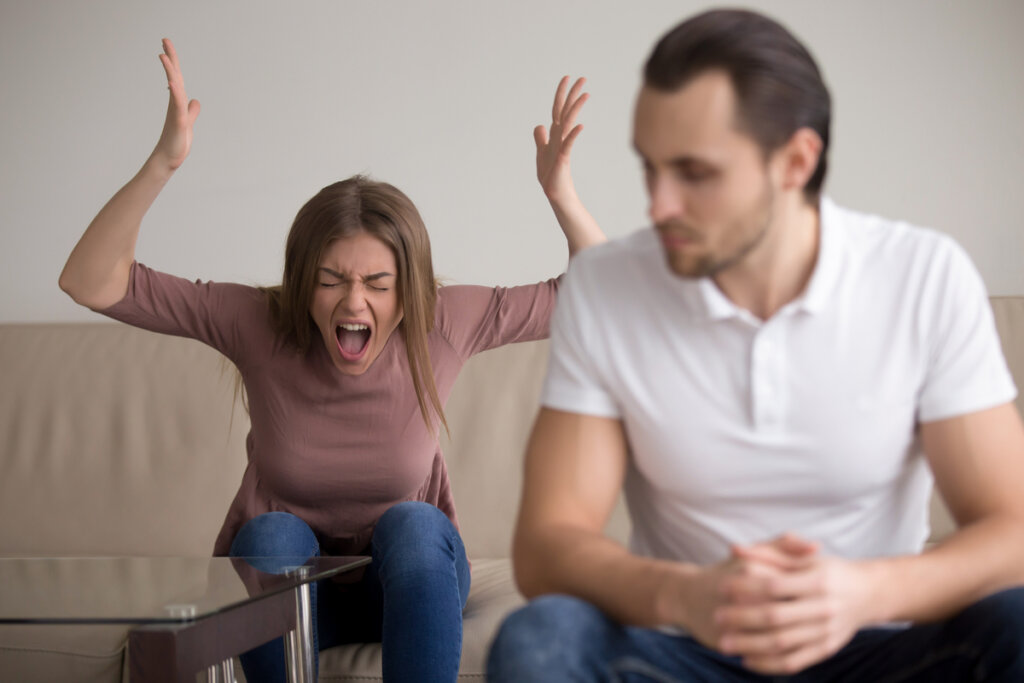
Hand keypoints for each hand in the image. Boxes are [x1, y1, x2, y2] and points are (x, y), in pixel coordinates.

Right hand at [151, 38, 200, 170]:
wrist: (169, 158)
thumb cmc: (176, 141)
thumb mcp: (188, 122)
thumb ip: (191, 110)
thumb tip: (195, 101)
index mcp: (178, 101)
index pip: (177, 77)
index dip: (173, 61)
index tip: (166, 46)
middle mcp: (175, 102)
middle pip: (174, 76)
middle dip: (170, 58)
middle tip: (164, 40)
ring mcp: (176, 111)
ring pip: (174, 87)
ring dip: (170, 71)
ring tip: (163, 55)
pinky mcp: (178, 121)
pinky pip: (177, 104)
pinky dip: (175, 92)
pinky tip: (172, 82)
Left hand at [534, 76, 587, 204]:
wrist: (554, 193)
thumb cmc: (550, 175)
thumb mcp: (541, 153)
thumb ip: (540, 139)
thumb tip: (539, 125)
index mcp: (554, 134)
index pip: (558, 109)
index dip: (561, 93)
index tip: (568, 77)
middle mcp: (560, 137)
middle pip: (566, 111)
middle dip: (572, 94)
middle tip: (583, 78)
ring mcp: (562, 146)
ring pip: (569, 123)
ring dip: (576, 108)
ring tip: (585, 94)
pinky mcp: (563, 158)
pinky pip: (568, 144)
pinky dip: (573, 134)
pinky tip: (580, 125)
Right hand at [658, 549, 804, 651]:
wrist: (688, 596)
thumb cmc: (730, 572)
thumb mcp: (754, 554)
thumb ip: (785, 546)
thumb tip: (816, 546)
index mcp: (751, 569)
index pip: (793, 585)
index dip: (806, 593)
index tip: (810, 596)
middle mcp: (740, 593)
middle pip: (785, 612)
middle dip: (800, 618)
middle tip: (807, 617)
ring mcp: (731, 618)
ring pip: (775, 636)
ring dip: (791, 638)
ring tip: (798, 633)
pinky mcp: (724, 639)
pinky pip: (760, 653)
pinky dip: (774, 654)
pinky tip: (781, 648)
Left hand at [713, 534, 876, 674]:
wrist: (869, 594)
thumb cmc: (830, 571)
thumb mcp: (804, 558)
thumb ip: (769, 553)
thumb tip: (734, 548)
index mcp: (817, 581)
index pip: (775, 586)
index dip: (746, 587)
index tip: (721, 588)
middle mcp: (823, 608)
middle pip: (776, 617)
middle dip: (743, 619)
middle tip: (717, 618)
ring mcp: (826, 632)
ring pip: (782, 644)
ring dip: (750, 645)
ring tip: (724, 644)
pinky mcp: (826, 649)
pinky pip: (794, 662)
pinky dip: (769, 665)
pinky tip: (747, 661)